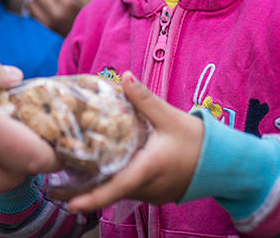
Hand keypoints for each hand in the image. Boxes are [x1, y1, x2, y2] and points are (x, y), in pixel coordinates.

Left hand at [26, 0, 88, 36]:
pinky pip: (30, 16)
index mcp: (69, 4)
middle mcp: (57, 14)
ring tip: (43, 6)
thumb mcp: (85, 1)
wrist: (84, 42)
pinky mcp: (42, 32)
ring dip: (36, 3)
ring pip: (31, 4)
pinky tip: (41, 15)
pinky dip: (34, 13)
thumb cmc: (84, 18)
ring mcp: (48, 24)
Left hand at [59, 73, 203, 212]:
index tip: (71, 204)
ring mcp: (151, 194)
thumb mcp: (170, 117)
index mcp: (149, 168)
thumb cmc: (199, 141)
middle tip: (53, 189)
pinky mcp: (154, 195)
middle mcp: (147, 187)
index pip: (117, 187)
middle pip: (110, 192)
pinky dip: (112, 185)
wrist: (226, 164)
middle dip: (82, 192)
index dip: (93, 198)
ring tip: (67, 181)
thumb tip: (124, 76)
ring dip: (96, 188)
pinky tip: (98, 174)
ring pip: (118, 193)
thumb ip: (144, 99)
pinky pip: (128, 191)